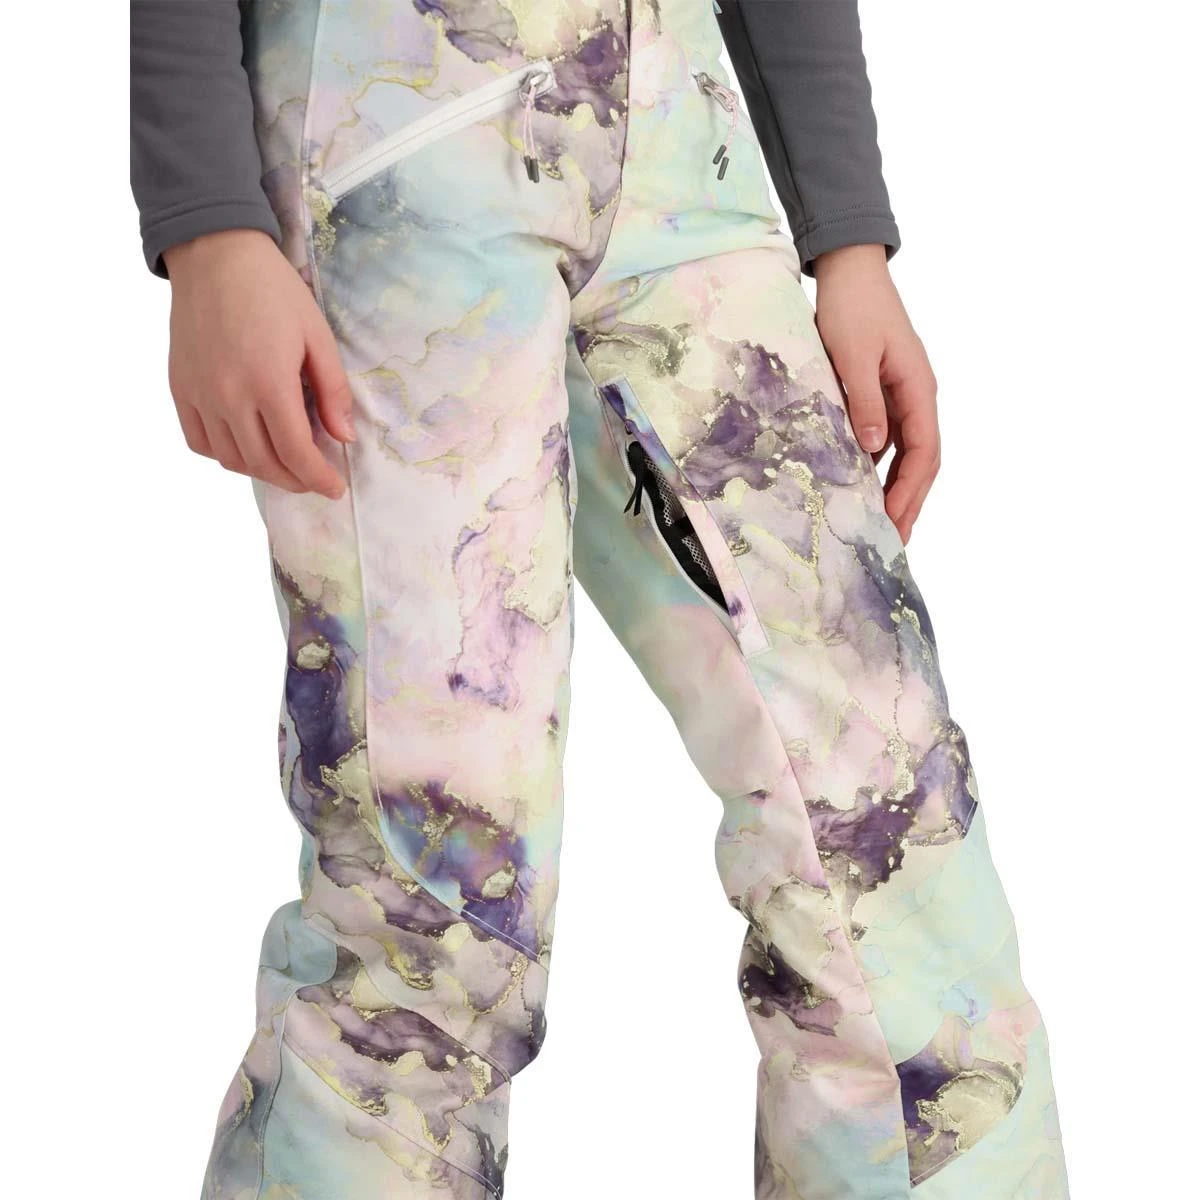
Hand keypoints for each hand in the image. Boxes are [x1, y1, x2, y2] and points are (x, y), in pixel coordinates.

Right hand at [163, 229, 353, 499]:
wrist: (214, 254)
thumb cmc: (272, 290)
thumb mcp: (317, 335)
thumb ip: (332, 390)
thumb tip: (343, 437)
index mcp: (268, 382)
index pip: (296, 453)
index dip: (318, 478)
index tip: (335, 487)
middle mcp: (229, 396)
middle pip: (264, 463)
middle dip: (295, 480)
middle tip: (314, 478)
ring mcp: (199, 394)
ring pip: (232, 459)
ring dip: (263, 470)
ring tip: (285, 464)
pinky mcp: (179, 388)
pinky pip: (200, 442)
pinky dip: (225, 455)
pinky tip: (246, 446)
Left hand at [813, 244, 938, 542]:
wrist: (851, 271)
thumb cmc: (853, 308)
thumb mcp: (853, 356)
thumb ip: (864, 402)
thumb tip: (874, 448)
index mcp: (918, 390)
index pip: (924, 453)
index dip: (911, 492)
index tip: (895, 523)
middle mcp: (917, 397)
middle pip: (922, 461)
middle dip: (910, 502)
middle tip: (894, 541)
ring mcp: (903, 396)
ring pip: (907, 454)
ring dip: (897, 489)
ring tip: (882, 525)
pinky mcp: (885, 393)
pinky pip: (888, 439)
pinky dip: (879, 467)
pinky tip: (862, 487)